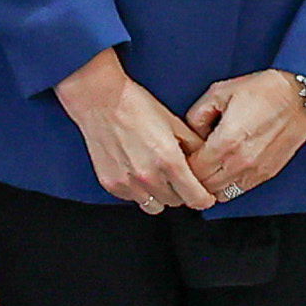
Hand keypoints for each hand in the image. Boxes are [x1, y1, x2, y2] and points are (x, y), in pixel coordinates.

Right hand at [53, 54, 216, 211]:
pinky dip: (139, 191)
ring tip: (157, 176)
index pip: (196, 199)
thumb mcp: (174, 123)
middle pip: (177, 203)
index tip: (204, 196)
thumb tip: (206, 162)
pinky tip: (137, 172)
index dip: (204, 199)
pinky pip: (133, 199)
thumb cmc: (135, 106)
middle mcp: (149, 176)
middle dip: (181, 192)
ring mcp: (128, 182)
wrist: (99, 100)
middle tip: (178, 177)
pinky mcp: (111, 184)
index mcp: (169, 161)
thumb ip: (194, 147)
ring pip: (155, 206)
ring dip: (160, 195)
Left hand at [180, 76, 305, 199]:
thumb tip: (191, 134)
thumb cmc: (264, 91)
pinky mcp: (267, 174)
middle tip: (190, 165)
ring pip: (222, 194)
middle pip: (205, 186)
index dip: (182, 166)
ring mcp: (256, 171)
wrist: (300, 97)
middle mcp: (241, 161)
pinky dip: (228, 186)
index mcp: (226, 141)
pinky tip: (225, 171)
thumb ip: (198, 115)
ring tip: (207, 170)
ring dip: (211, 185)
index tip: (180, 157)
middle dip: (194, 178)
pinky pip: (240, 191)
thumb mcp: (220, 92)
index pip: (193, 170)